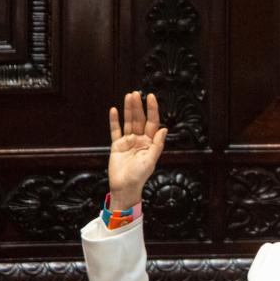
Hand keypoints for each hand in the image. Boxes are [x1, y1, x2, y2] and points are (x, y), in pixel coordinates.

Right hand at [107, 91, 167, 209]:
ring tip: (128, 96)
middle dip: (138, 107)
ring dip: (128, 110)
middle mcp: (140, 140)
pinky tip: (114, 110)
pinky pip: (115, 130)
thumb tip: (164, 129)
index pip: (152, 123)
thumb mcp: (151, 160)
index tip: (151, 97)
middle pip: (139, 120)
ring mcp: (128, 142)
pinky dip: (114, 121)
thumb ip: (157, 144)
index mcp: (150, 143)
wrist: (124, 187)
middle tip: (137, 93)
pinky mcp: (117, 145)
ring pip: (128, 122)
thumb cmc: (139, 176)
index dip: (152, 110)